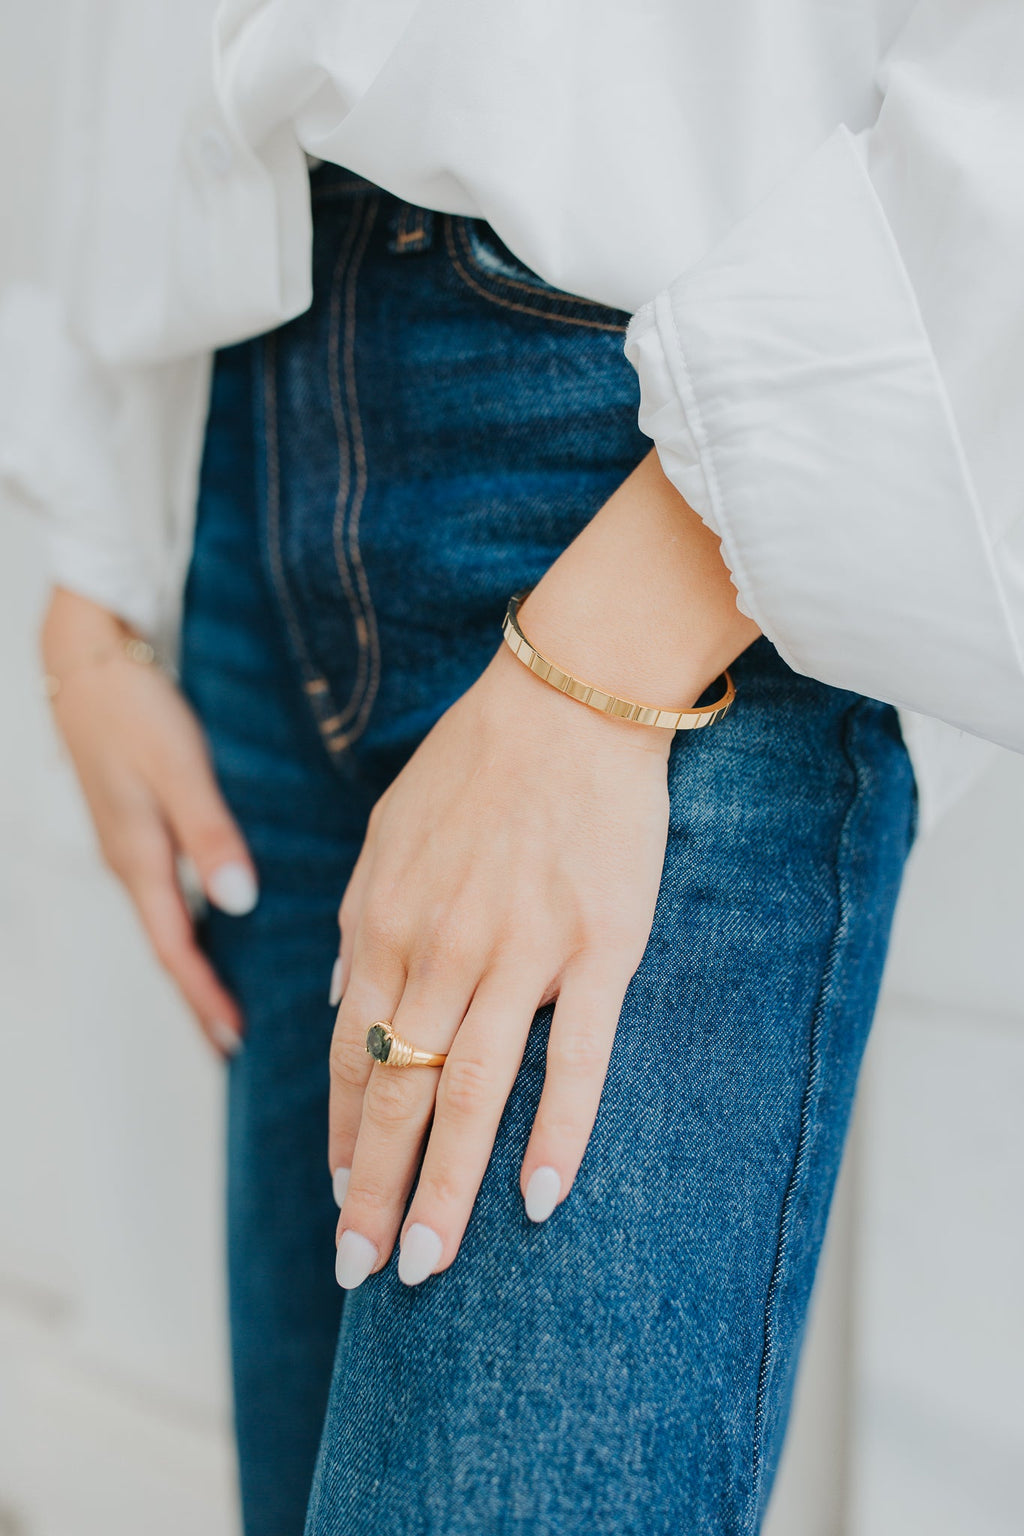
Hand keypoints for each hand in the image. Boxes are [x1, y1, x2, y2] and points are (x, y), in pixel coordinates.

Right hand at [41, 587, 257, 1056]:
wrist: (89, 659)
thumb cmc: (134, 709)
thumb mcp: (177, 769)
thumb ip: (209, 834)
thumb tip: (239, 902)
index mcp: (138, 859)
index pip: (173, 948)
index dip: (203, 996)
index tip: (234, 1039)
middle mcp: (130, 861)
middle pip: (166, 946)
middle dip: (196, 996)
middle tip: (231, 1041)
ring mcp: (129, 844)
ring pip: (164, 921)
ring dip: (192, 964)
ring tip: (224, 999)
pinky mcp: (136, 823)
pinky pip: (163, 892)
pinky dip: (188, 923)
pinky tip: (214, 924)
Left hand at [328, 450, 759, 1287]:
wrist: (569, 698)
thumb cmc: (477, 762)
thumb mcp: (388, 833)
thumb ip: (362, 922)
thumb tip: (345, 1000)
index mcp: (385, 922)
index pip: (350, 1053)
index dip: (340, 1132)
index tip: (337, 1193)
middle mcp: (441, 948)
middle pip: (397, 1091)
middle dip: (372, 1189)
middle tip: (362, 1270)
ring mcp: (520, 954)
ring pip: (471, 1093)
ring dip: (444, 1187)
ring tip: (426, 1263)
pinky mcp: (599, 951)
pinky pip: (575, 1060)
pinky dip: (555, 1135)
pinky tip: (541, 1201)